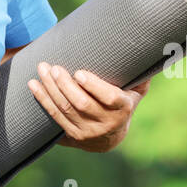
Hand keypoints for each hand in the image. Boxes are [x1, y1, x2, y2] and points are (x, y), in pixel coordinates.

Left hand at [27, 62, 148, 153]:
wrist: (111, 137)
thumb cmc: (123, 103)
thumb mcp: (136, 91)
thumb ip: (140, 75)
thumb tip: (152, 48)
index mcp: (123, 109)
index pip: (109, 98)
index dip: (94, 86)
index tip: (79, 72)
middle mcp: (105, 124)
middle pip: (81, 104)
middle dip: (65, 85)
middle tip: (54, 67)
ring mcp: (87, 132)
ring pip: (65, 110)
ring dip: (51, 89)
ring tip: (42, 70)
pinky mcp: (72, 136)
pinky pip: (54, 117)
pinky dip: (43, 100)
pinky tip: (33, 85)